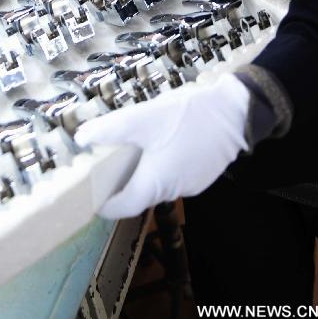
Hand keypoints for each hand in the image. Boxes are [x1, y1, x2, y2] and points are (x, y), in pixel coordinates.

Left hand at [75, 73, 249, 217]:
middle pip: (138, 194)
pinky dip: (161, 163)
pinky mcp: (202, 172)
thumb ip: (110, 130)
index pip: (122, 207)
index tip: (88, 192)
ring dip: (142, 169)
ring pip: (157, 182)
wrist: (235, 111)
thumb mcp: (142, 119)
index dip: (103, 202)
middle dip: (120, 181)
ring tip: (131, 146)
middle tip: (104, 160)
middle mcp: (172, 191)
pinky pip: (174, 173)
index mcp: (154, 185)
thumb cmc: (186, 118)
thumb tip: (81, 138)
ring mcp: (191, 184)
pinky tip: (159, 141)